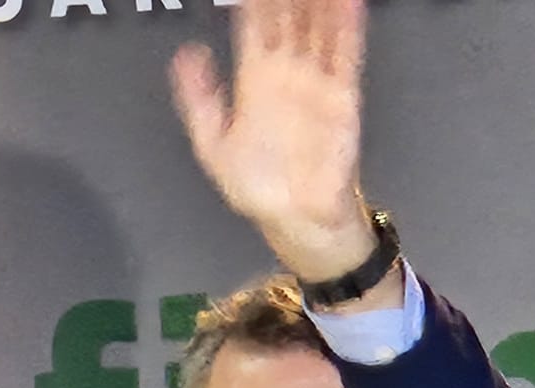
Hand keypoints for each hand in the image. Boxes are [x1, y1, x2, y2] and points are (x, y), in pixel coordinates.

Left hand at [169, 0, 380, 283]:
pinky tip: (349, 5)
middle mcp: (287, 76)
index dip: (254, 1)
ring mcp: (316, 84)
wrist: (295, 220)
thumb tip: (186, 55)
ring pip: (319, 30)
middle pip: (290, 20)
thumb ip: (198, 99)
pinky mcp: (342, 99)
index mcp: (255, 81)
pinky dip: (349, 30)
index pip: (256, 28)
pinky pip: (346, 57)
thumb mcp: (212, 143)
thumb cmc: (257, 187)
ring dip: (320, 4)